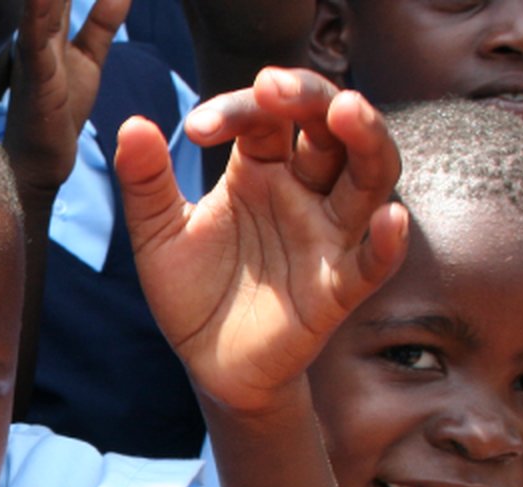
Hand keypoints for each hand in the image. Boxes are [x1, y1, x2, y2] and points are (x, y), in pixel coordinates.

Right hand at [3, 0, 128, 194]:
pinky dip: (40, 8)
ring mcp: (31, 49)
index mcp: (46, 20)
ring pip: (38, 2)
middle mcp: (34, 27)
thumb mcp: (87, 55)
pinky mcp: (36, 75)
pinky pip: (37, 34)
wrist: (38, 164)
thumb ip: (100, 20)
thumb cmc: (58, 111)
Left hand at [117, 67, 407, 414]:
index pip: (267, 118)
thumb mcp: (158, 233)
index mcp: (260, 170)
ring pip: (369, 178)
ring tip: (349, 110)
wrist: (207, 365)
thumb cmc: (191, 291)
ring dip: (366, 142)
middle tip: (277, 85)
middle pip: (331, 129)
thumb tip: (131, 124)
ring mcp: (325, 238)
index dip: (239, 109)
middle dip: (311, 98)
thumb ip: (147, 182)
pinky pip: (372, 261)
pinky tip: (390, 218)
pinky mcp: (337, 289)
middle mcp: (303, 193)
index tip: (195, 128)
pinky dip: (387, 241)